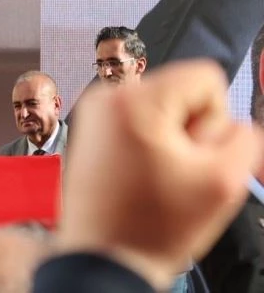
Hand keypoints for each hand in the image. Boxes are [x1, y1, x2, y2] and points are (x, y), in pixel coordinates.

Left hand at [58, 60, 262, 289]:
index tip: (193, 153)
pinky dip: (149, 146)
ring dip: (171, 140)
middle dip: (191, 130)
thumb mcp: (223, 182)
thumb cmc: (151, 226)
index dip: (214, 119)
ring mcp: (94, 113)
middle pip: (182, 91)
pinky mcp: (90, 130)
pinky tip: (141, 177)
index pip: (205, 78)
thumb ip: (244, 139)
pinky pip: (139, 123)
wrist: (104, 257)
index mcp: (134, 100)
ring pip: (162, 109)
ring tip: (156, 177)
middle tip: (174, 171)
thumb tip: (236, 124)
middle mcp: (106, 97)